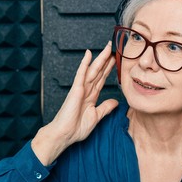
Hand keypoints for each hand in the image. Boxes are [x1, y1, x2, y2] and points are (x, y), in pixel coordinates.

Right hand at [32, 42, 118, 164]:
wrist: (65, 134)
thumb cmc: (76, 128)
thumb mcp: (96, 117)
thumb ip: (105, 108)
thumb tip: (116, 101)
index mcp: (91, 96)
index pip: (102, 79)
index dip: (109, 69)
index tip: (116, 60)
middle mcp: (86, 90)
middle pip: (99, 71)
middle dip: (106, 60)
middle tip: (113, 47)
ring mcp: (81, 89)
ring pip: (93, 70)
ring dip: (100, 58)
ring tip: (108, 48)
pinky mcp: (75, 90)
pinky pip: (81, 74)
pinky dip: (85, 64)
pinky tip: (88, 54)